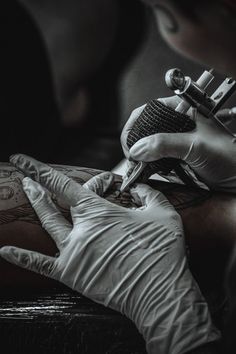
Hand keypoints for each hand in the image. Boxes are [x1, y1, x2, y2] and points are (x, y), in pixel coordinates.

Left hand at [0, 154, 218, 353]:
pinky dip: (22, 257)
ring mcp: (72, 252)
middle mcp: (80, 229)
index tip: (23, 159)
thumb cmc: (162, 251)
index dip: (40, 169)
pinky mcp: (71, 274)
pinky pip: (41, 264)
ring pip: (48, 224)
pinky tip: (5, 250)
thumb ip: (148, 194)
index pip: (62, 184)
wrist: (158, 292)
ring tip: (26, 190)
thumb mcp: (162, 213)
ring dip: (36, 206)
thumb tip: (138, 187)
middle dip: (44, 187)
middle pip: (58, 203)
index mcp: (98, 211)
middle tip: (30, 178)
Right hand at [121, 96, 235, 191]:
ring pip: (150, 142)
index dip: (135, 126)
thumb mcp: (195, 146)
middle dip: (136, 142)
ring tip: (138, 166)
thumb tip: (137, 148)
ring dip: (141, 154)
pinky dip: (149, 163)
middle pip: (147, 126)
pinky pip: (157, 156)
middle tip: (133, 158)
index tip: (131, 145)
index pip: (150, 110)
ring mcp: (178, 139)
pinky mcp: (178, 154)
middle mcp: (179, 122)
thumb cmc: (229, 158)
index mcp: (184, 109)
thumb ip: (164, 144)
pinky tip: (147, 169)